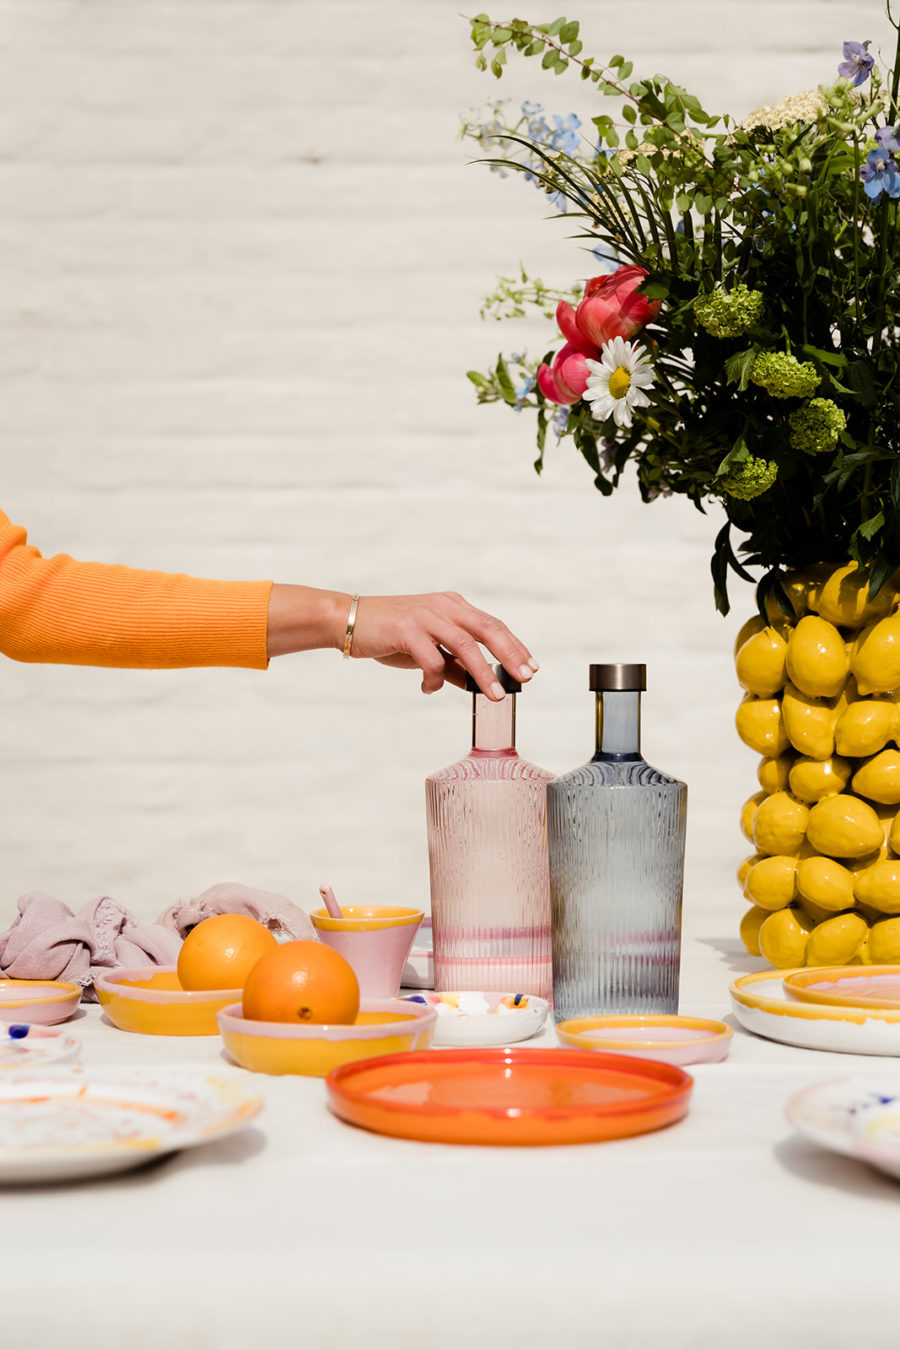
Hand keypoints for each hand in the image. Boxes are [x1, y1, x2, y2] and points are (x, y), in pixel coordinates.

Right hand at [350, 592, 537, 697]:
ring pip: (465, 644)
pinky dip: (434, 679)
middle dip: (510, 655)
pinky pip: (431, 659)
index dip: (514, 646)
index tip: (531, 667)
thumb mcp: (426, 645)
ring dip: (482, 672)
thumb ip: (451, 663)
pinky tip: (427, 689)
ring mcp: (425, 615)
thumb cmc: (388, 633)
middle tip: (525, 678)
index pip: (492, 625)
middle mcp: (443, 606)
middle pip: (487, 630)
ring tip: (494, 694)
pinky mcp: (406, 629)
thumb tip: (475, 684)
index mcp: (452, 606)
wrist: (347, 620)